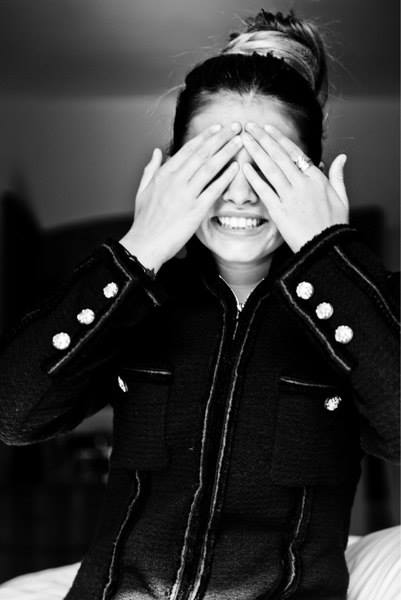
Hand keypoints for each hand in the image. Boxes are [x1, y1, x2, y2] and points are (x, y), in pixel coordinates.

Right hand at [119, 124, 241, 271]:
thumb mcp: (143, 190)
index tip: (218, 128)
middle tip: (235, 127)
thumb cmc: (144, 221)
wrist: (144, 244)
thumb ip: (151, 169)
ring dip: (226, 152)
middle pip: (202, 153)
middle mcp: (175, 181)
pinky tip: (236, 168)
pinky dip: (226, 177)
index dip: (205, 137)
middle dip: (220, 138)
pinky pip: (214, 190)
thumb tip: (157, 152)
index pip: (188, 150)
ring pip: (209, 167)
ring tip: (239, 142)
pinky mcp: (195, 211)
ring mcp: (186, 195)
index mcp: (164, 174)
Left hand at [240, 122, 348, 252]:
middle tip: (249, 126)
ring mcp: (290, 197)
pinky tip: (244, 167)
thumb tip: (342, 157)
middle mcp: (303, 184)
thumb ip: (338, 175)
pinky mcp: (280, 212)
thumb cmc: (334, 225)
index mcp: (317, 179)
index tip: (267, 128)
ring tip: (244, 139)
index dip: (279, 139)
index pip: (295, 152)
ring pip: (270, 169)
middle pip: (279, 156)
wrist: (327, 248)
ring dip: (256, 152)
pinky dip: (254, 178)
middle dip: (263, 139)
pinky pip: (265, 191)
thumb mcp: (342, 197)